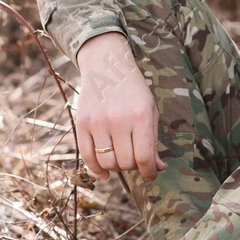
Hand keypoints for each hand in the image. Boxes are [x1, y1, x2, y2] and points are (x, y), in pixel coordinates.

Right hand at [74, 31, 164, 180]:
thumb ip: (153, 140)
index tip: (150, 174)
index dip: (149, 172)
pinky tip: (104, 172)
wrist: (106, 65)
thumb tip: (157, 167)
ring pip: (107, 162)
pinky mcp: (82, 123)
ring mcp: (97, 122)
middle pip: (125, 162)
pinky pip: (87, 156)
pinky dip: (96, 169)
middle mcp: (118, 120)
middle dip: (132, 166)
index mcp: (140, 116)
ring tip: (120, 159)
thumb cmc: (133, 90)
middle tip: (134, 159)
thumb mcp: (150, 110)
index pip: (144, 157)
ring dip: (115, 167)